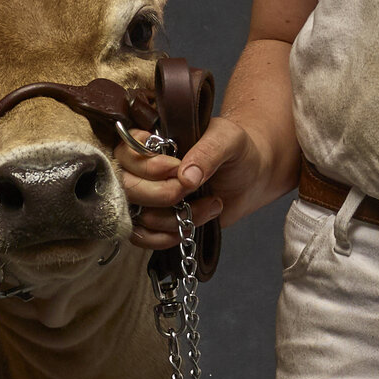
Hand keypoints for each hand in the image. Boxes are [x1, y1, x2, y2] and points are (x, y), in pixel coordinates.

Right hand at [115, 114, 258, 251]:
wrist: (253, 177)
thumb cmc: (237, 150)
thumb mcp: (228, 140)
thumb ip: (207, 152)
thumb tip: (185, 177)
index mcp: (153, 143)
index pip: (125, 153)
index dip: (146, 165)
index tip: (175, 165)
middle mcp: (144, 171)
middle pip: (127, 188)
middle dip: (162, 193)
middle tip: (191, 188)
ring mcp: (150, 199)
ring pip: (140, 216)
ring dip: (176, 216)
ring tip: (210, 203)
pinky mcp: (159, 222)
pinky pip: (145, 238)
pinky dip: (168, 237)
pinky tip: (193, 224)